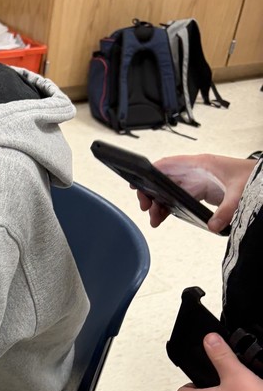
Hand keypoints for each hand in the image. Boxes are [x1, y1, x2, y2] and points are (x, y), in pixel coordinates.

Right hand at [135, 153, 254, 232]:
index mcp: (200, 164)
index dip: (150, 172)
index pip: (168, 164)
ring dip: (160, 204)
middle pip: (164, 179)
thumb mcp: (239, 194)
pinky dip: (170, 207)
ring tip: (155, 220)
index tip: (137, 182)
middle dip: (152, 193)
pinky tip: (165, 217)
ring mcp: (197, 181)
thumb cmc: (252, 177)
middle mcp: (195, 171)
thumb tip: (212, 226)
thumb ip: (225, 211)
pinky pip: (178, 198)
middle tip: (146, 209)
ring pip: (170, 191)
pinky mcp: (200, 191)